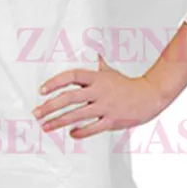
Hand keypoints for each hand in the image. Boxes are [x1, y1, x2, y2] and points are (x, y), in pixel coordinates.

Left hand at [33, 56, 167, 138]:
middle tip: (36, 113)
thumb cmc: (127, 84)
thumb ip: (98, 66)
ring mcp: (105, 107)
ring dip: (58, 121)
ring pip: (77, 115)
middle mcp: (99, 92)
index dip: (55, 82)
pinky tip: (71, 134)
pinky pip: (92, 128)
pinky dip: (80, 132)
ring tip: (45, 126)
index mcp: (97, 78)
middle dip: (50, 106)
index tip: (42, 90)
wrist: (150, 96)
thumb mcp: (110, 72)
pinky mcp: (112, 121)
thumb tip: (94, 53)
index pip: (72, 77)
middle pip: (69, 98)